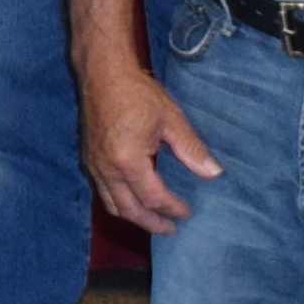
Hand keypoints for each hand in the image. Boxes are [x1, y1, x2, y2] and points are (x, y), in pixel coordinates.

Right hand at [80, 54, 215, 234]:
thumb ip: (192, 149)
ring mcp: (94, 166)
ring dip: (134, 217)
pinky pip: (103, 192)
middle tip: (171, 230)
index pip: (153, 198)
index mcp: (128, 161)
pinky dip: (120, 203)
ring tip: (153, 220)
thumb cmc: (137, 93)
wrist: (103, 73)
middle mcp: (107, 169)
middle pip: (129, 210)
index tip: (188, 214)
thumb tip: (214, 173)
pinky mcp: (89, 159)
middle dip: (152, 224)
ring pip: (112, 205)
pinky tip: (134, 199)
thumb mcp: (171, 119)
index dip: (172, 209)